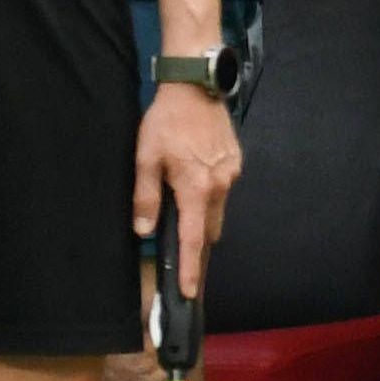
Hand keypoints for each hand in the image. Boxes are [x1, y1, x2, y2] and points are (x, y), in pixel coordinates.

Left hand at [135, 82, 240, 298]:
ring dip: (201, 218)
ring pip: (216, 211)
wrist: (195, 89)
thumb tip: (144, 230)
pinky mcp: (236, 163)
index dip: (192, 268)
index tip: (191, 291)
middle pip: (209, 229)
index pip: (194, 239)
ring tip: (181, 212)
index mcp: (196, 188)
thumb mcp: (145, 158)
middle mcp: (220, 186)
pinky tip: (192, 183)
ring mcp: (231, 174)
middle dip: (196, 244)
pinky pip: (222, 191)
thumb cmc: (165, 122)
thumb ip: (145, 197)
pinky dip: (207, 196)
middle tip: (180, 255)